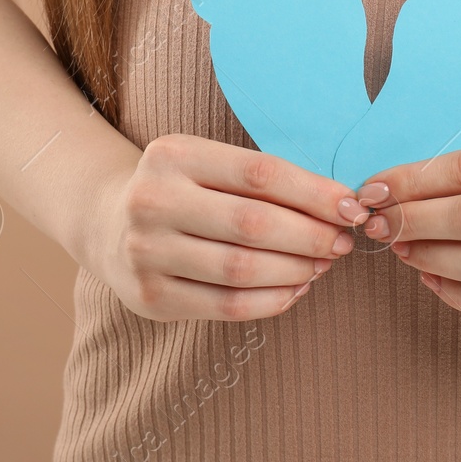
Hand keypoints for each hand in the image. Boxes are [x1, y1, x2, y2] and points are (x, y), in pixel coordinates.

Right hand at [85, 134, 369, 321]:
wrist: (108, 223)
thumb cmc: (181, 189)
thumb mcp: (207, 164)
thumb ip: (262, 180)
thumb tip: (340, 206)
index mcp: (173, 155)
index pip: (259, 173)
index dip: (313, 193)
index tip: (352, 207)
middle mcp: (152, 200)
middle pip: (253, 223)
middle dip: (311, 235)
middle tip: (341, 242)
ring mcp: (146, 252)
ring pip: (242, 269)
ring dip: (296, 270)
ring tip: (321, 265)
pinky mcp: (150, 297)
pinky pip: (227, 306)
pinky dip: (272, 300)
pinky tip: (294, 289)